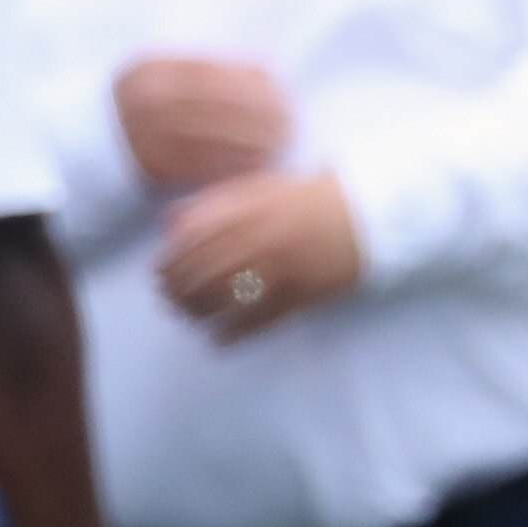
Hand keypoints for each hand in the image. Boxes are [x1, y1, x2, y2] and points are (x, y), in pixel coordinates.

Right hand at [113, 57, 290, 187]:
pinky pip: (194, 165)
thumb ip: (213, 71)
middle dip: (259, 114)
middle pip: (214, 102)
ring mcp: (136, 129)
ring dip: (250, 141)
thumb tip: (269, 66)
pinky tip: (254, 167)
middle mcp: (140, 95)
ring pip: (207, 134)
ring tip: (281, 145)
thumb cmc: (145, 115)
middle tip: (292, 125)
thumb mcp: (169, 82)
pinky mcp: (139, 163)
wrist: (92, 154)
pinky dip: (228, 165)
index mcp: (150, 67)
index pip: (213, 71)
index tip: (285, 95)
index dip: (253, 84)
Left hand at [154, 171, 361, 340]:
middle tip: (168, 297)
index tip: (158, 270)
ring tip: (188, 315)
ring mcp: (282, 269)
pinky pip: (258, 321)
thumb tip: (169, 225)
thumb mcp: (260, 187)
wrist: (368, 215)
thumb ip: (214, 202)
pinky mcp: (301, 295)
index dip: (168, 260)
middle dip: (176, 290)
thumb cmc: (310, 199)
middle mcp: (260, 239)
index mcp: (248, 210)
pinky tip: (218, 338)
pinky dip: (233, 334)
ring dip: (197, 312)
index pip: (190, 241)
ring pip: (224, 299)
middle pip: (201, 272)